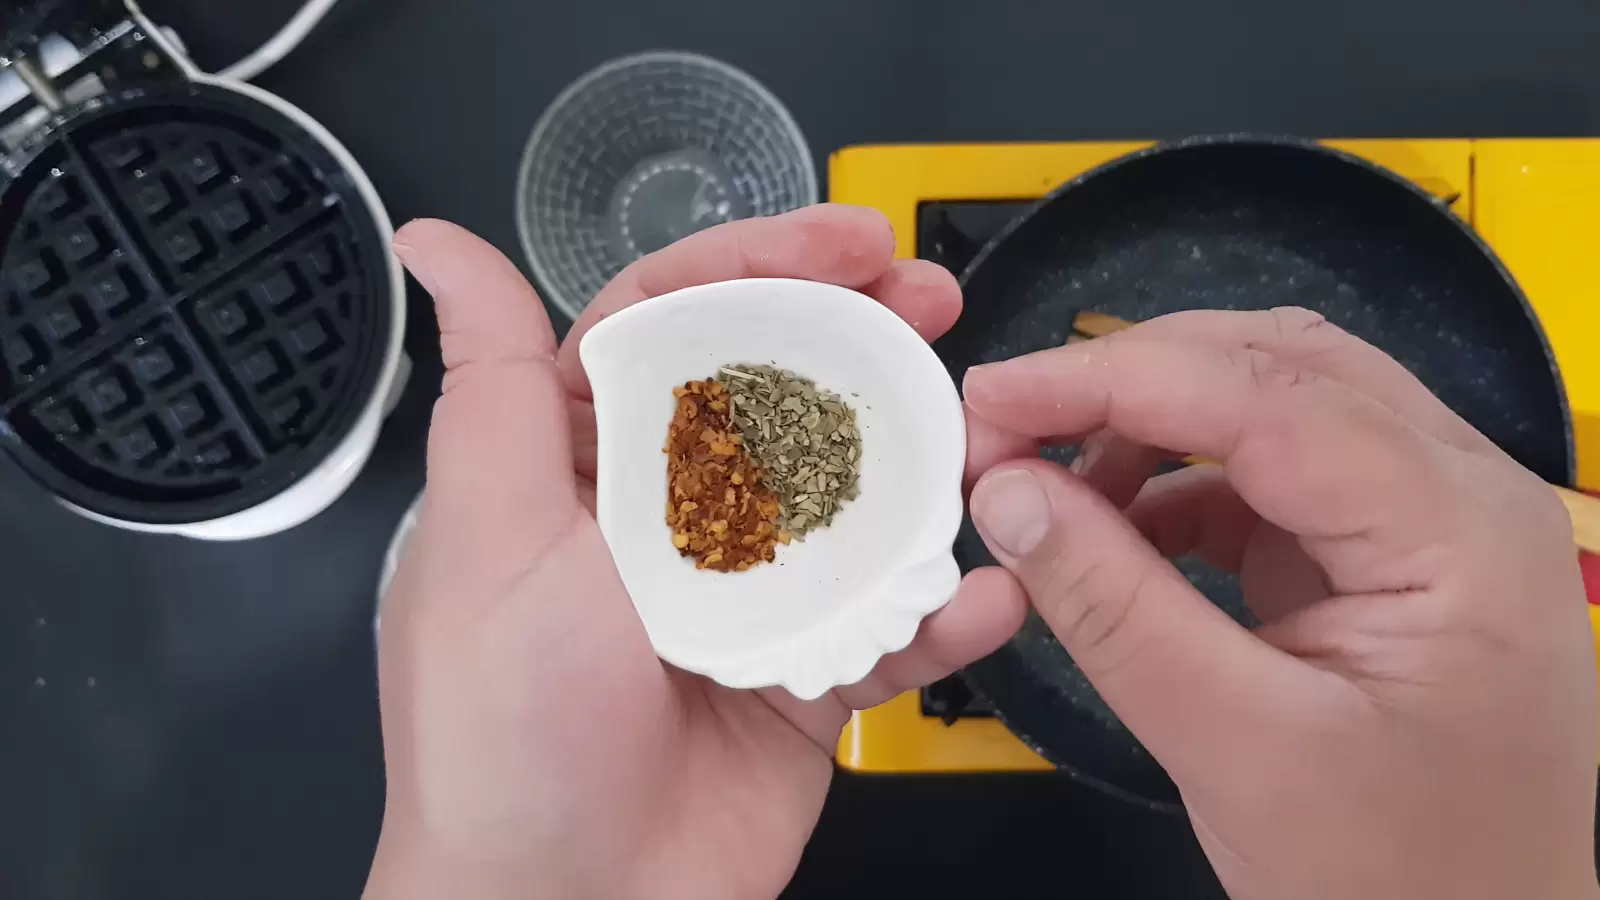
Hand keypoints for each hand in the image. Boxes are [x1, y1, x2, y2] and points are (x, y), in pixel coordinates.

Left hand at [364, 206, 1026, 899]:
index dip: (760, 264)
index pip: (672, 323)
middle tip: (936, 303)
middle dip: (858, 336)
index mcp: (577, 466)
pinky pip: (886, 624)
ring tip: (983, 435)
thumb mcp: (492, 540)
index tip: (847, 242)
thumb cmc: (501, 738)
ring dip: (921, 459)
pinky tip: (986, 593)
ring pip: (848, 495)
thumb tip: (437, 241)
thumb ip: (492, 385)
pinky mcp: (802, 674)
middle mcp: (663, 518)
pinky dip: (943, 610)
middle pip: (776, 389)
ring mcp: (741, 595)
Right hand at [962, 308, 1599, 899]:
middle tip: (1005, 426)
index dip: (1113, 378)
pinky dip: (1174, 487)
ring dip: (1149, 427)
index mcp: (1459, 532)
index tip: (992, 397)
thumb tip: (1004, 494)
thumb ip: (1115, 609)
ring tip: (1046, 483)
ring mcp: (1426, 522)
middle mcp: (1461, 495)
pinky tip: (1109, 528)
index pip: (1270, 397)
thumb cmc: (1392, 879)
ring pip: (1270, 408)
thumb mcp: (1236, 748)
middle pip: (1278, 369)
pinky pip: (1266, 479)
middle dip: (1128, 382)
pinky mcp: (1382, 557)